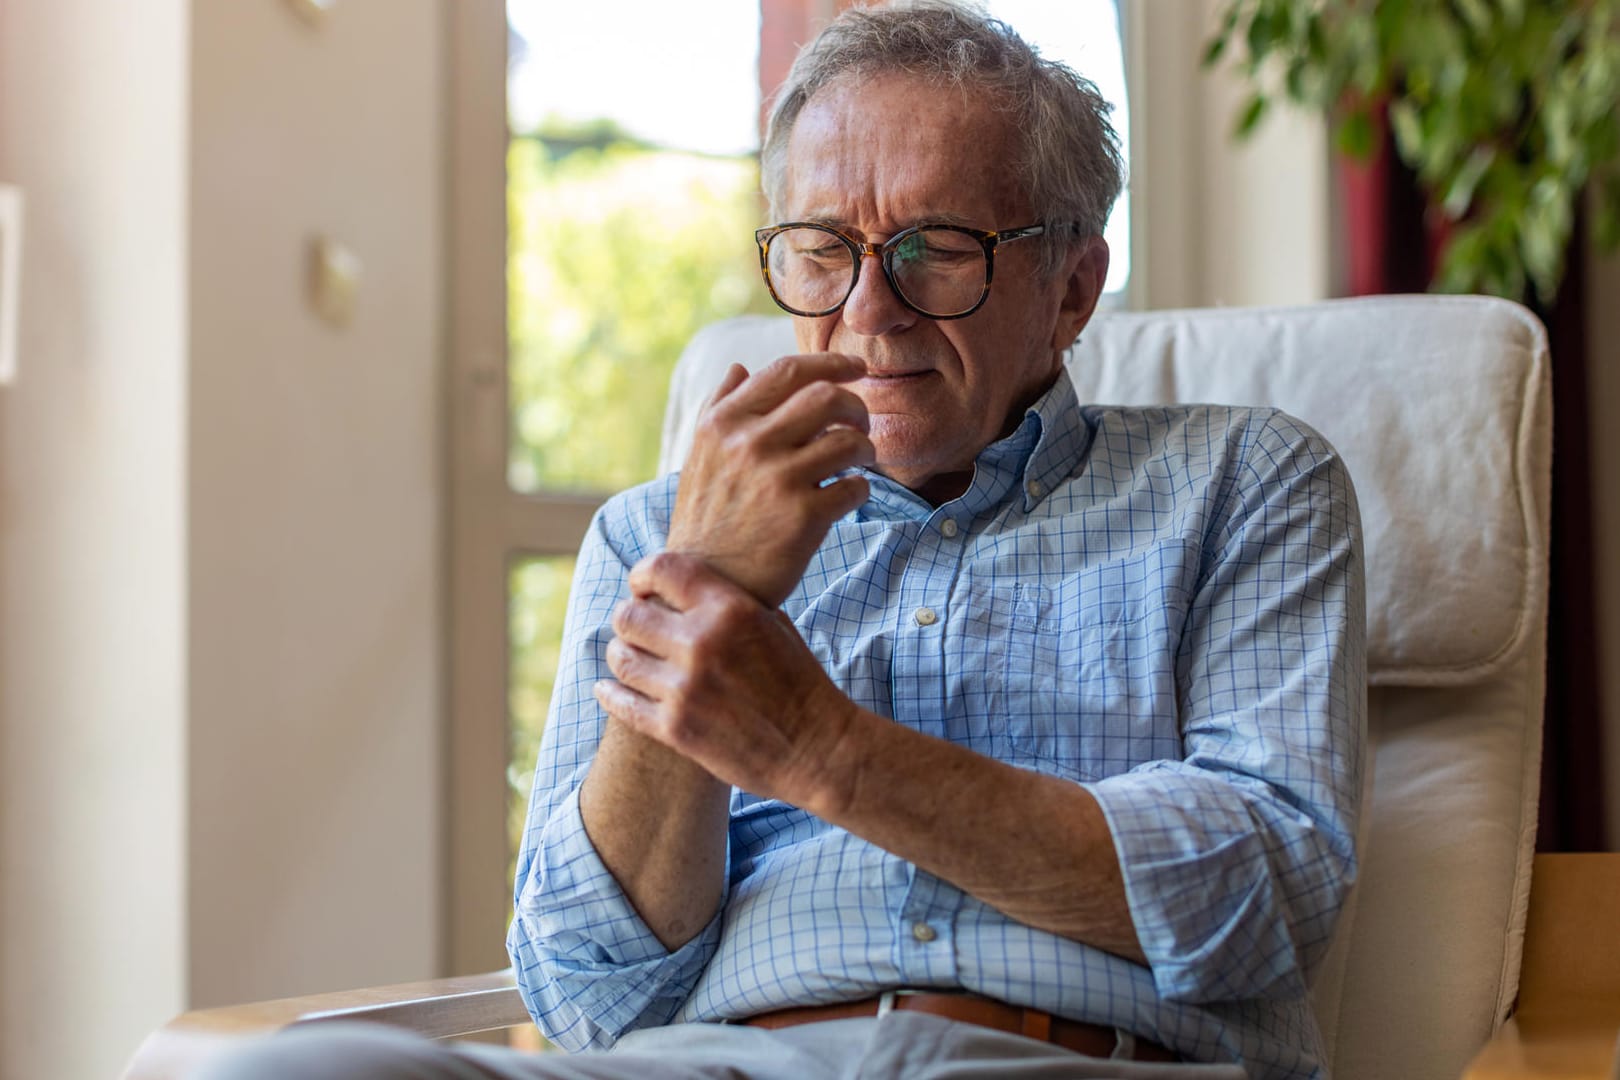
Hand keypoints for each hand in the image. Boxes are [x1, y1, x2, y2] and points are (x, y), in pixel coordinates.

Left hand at [594, 551, 863, 811]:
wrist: (817, 748)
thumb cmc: (801, 683)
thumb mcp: (775, 625)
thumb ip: (730, 603)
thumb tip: (689, 586)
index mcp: (730, 609)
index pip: (662, 570)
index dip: (643, 575)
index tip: (642, 587)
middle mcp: (702, 643)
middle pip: (630, 615)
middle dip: (628, 619)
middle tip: (634, 628)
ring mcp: (685, 688)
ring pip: (621, 658)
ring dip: (621, 655)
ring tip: (627, 657)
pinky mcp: (675, 729)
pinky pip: (622, 703)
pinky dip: (610, 693)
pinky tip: (608, 689)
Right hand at [667, 353, 873, 607]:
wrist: (705, 584)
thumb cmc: (707, 519)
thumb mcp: (699, 456)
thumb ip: (718, 407)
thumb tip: (739, 367)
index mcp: (724, 423)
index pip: (788, 371)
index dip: (831, 363)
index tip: (857, 368)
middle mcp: (749, 444)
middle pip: (827, 397)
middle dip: (855, 407)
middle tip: (860, 424)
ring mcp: (778, 479)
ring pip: (848, 441)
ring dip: (865, 449)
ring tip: (859, 462)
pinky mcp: (803, 517)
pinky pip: (856, 486)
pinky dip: (861, 488)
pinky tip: (848, 497)